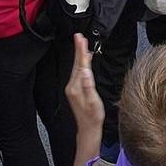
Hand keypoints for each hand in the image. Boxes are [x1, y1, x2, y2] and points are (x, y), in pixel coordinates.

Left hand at [66, 33, 104, 165]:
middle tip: (79, 36)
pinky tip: (84, 61)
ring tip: (82, 44)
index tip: (80, 39)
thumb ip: (89, 86)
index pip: (80, 65)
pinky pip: (78, 73)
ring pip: (77, 68)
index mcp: (76, 87)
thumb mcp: (93, 102)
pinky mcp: (75, 90)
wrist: (88, 129)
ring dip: (80, 55)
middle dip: (79, 50)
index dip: (81, 51)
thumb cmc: (93, 117)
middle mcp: (72, 86)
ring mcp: (72, 88)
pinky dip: (81, 64)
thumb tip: (86, 72)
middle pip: (77, 64)